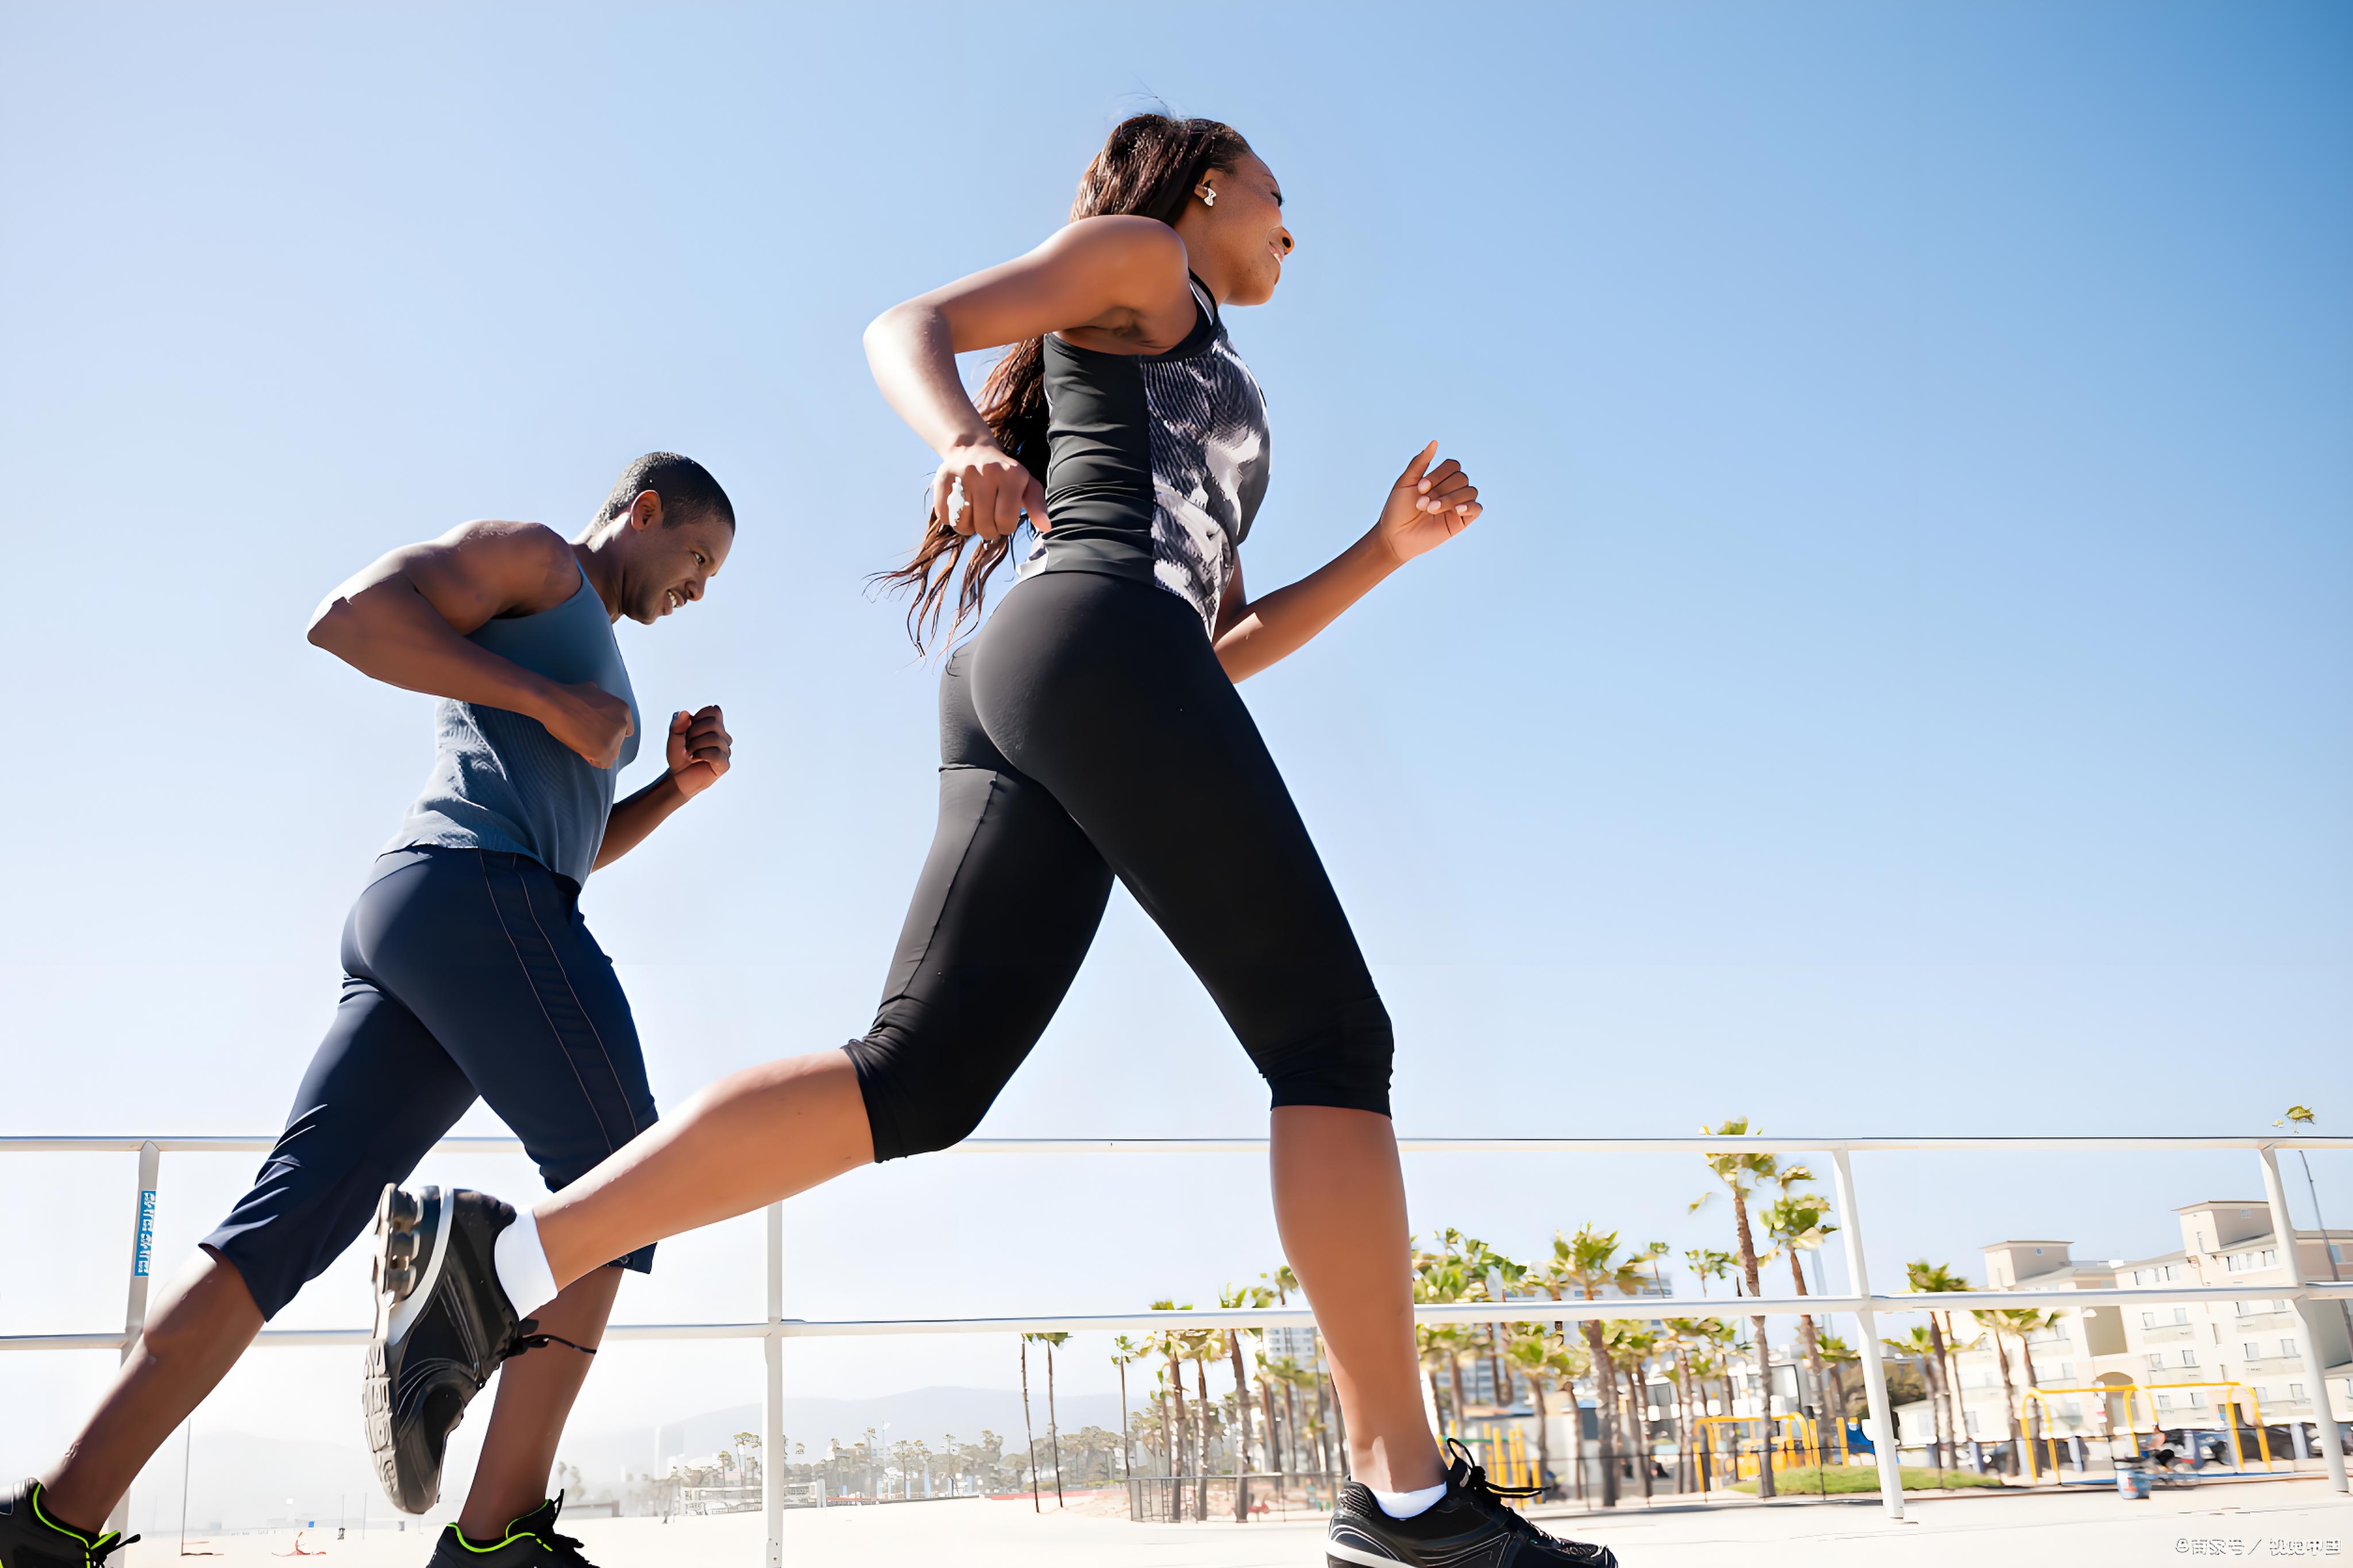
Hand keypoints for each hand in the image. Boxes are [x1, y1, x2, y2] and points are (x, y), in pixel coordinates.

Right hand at [544, 682, 633, 768]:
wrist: (554, 703)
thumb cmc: (567, 696)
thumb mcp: (593, 691)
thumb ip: (601, 701)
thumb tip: (596, 699)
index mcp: (622, 709)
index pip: (626, 730)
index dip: (612, 733)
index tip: (601, 734)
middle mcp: (622, 723)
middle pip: (618, 743)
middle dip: (604, 742)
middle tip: (586, 738)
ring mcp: (614, 738)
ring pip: (612, 754)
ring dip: (599, 751)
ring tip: (582, 742)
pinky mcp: (603, 751)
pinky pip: (603, 763)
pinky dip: (593, 760)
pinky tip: (582, 750)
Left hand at [665, 704, 732, 797]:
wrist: (678, 778)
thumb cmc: (679, 756)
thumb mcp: (673, 737)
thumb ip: (677, 725)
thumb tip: (686, 713)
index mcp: (713, 726)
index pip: (714, 711)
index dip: (699, 718)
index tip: (689, 729)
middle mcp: (722, 737)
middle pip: (713, 723)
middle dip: (694, 732)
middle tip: (688, 744)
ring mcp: (725, 750)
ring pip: (715, 738)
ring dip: (696, 745)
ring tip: (690, 753)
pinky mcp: (724, 764)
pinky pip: (716, 753)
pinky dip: (701, 755)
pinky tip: (696, 759)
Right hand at [932, 442, 1047, 542]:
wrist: (972, 450)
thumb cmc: (1004, 474)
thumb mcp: (1025, 485)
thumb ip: (1037, 505)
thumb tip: (1046, 527)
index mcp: (1011, 474)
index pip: (1005, 521)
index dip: (1004, 528)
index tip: (1003, 521)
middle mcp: (987, 472)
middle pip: (984, 526)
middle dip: (988, 531)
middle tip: (988, 521)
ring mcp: (963, 474)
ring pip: (962, 524)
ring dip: (969, 528)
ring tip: (974, 515)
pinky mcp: (943, 478)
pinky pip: (945, 517)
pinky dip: (952, 519)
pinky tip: (960, 507)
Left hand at [1375, 441, 1481, 564]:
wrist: (1395, 536)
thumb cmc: (1398, 510)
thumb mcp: (1405, 482)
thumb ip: (1420, 462)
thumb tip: (1434, 442)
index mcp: (1439, 479)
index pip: (1453, 466)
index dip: (1439, 474)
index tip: (1420, 488)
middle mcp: (1451, 489)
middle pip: (1461, 478)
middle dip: (1441, 489)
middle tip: (1422, 504)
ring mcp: (1457, 505)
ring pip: (1469, 491)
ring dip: (1450, 498)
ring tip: (1431, 510)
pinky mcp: (1461, 521)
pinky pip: (1476, 509)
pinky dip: (1469, 506)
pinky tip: (1456, 510)